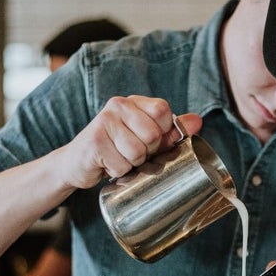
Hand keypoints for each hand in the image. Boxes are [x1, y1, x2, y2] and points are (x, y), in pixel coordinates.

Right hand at [58, 96, 202, 188]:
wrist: (77, 164)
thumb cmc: (116, 151)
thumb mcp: (144, 139)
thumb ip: (170, 131)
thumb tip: (198, 121)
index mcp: (133, 103)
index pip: (163, 111)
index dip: (162, 132)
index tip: (149, 140)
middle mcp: (118, 105)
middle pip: (153, 135)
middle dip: (146, 153)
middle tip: (130, 153)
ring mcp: (104, 122)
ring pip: (138, 152)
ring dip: (131, 164)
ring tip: (119, 159)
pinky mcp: (95, 141)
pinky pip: (122, 165)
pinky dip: (117, 172)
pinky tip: (107, 164)